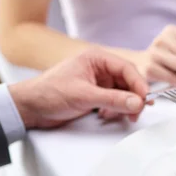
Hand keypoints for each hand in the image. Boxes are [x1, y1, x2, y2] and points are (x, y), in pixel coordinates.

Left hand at [9, 48, 149, 128]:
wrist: (29, 108)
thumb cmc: (49, 93)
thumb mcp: (84, 96)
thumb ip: (113, 100)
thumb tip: (137, 102)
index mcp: (97, 59)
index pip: (127, 69)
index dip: (139, 85)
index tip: (145, 100)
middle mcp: (100, 69)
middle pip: (129, 82)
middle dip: (133, 98)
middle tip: (136, 112)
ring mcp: (99, 83)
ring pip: (124, 94)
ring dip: (125, 106)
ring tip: (119, 116)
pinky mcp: (96, 96)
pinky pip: (116, 102)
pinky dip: (116, 111)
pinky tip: (107, 116)